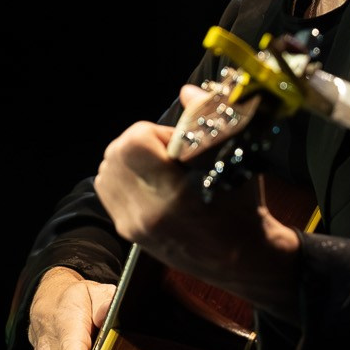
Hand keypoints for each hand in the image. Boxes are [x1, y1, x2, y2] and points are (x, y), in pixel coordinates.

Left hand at [94, 84, 303, 317]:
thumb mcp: (234, 160)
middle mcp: (146, 214)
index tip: (179, 144)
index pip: (135, 141)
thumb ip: (208, 121)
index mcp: (174, 197)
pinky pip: (108, 188)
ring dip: (128, 158)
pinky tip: (149, 180)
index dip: (155, 133)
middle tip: (168, 153)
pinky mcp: (128, 231)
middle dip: (140, 142)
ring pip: (107, 169)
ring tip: (158, 166)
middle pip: (116, 153)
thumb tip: (187, 91)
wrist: (240, 258)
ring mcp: (133, 225)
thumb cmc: (243, 207)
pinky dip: (123, 175)